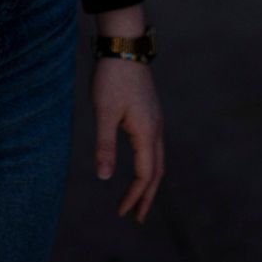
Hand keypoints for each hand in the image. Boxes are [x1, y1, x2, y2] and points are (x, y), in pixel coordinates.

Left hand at [89, 58, 163, 222]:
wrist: (125, 44)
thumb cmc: (112, 77)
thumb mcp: (103, 111)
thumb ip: (105, 145)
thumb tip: (104, 178)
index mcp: (146, 133)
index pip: (144, 175)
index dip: (134, 196)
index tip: (122, 212)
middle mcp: (156, 129)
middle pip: (156, 172)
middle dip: (147, 196)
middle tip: (136, 217)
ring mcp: (155, 120)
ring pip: (158, 159)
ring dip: (150, 181)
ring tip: (139, 197)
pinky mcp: (150, 112)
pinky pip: (154, 147)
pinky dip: (149, 164)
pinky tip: (139, 164)